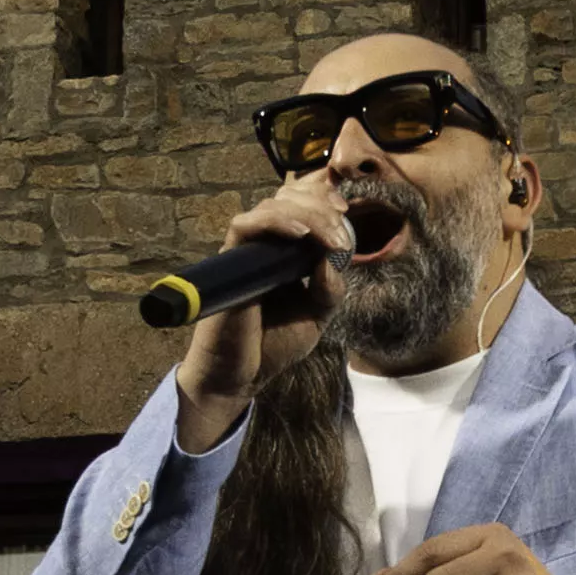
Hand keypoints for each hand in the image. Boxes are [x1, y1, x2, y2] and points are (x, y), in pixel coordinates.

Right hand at [169, 182, 354, 434]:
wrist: (242, 376)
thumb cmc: (273, 347)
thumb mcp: (316, 317)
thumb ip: (330, 289)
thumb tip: (333, 257)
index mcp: (285, 254)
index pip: (300, 207)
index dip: (322, 200)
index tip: (345, 211)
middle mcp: (264, 247)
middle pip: (287, 199)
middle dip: (320, 207)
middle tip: (341, 231)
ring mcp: (246, 253)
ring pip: (271, 207)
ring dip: (307, 215)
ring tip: (330, 239)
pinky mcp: (230, 261)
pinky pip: (246, 226)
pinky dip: (276, 223)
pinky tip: (301, 236)